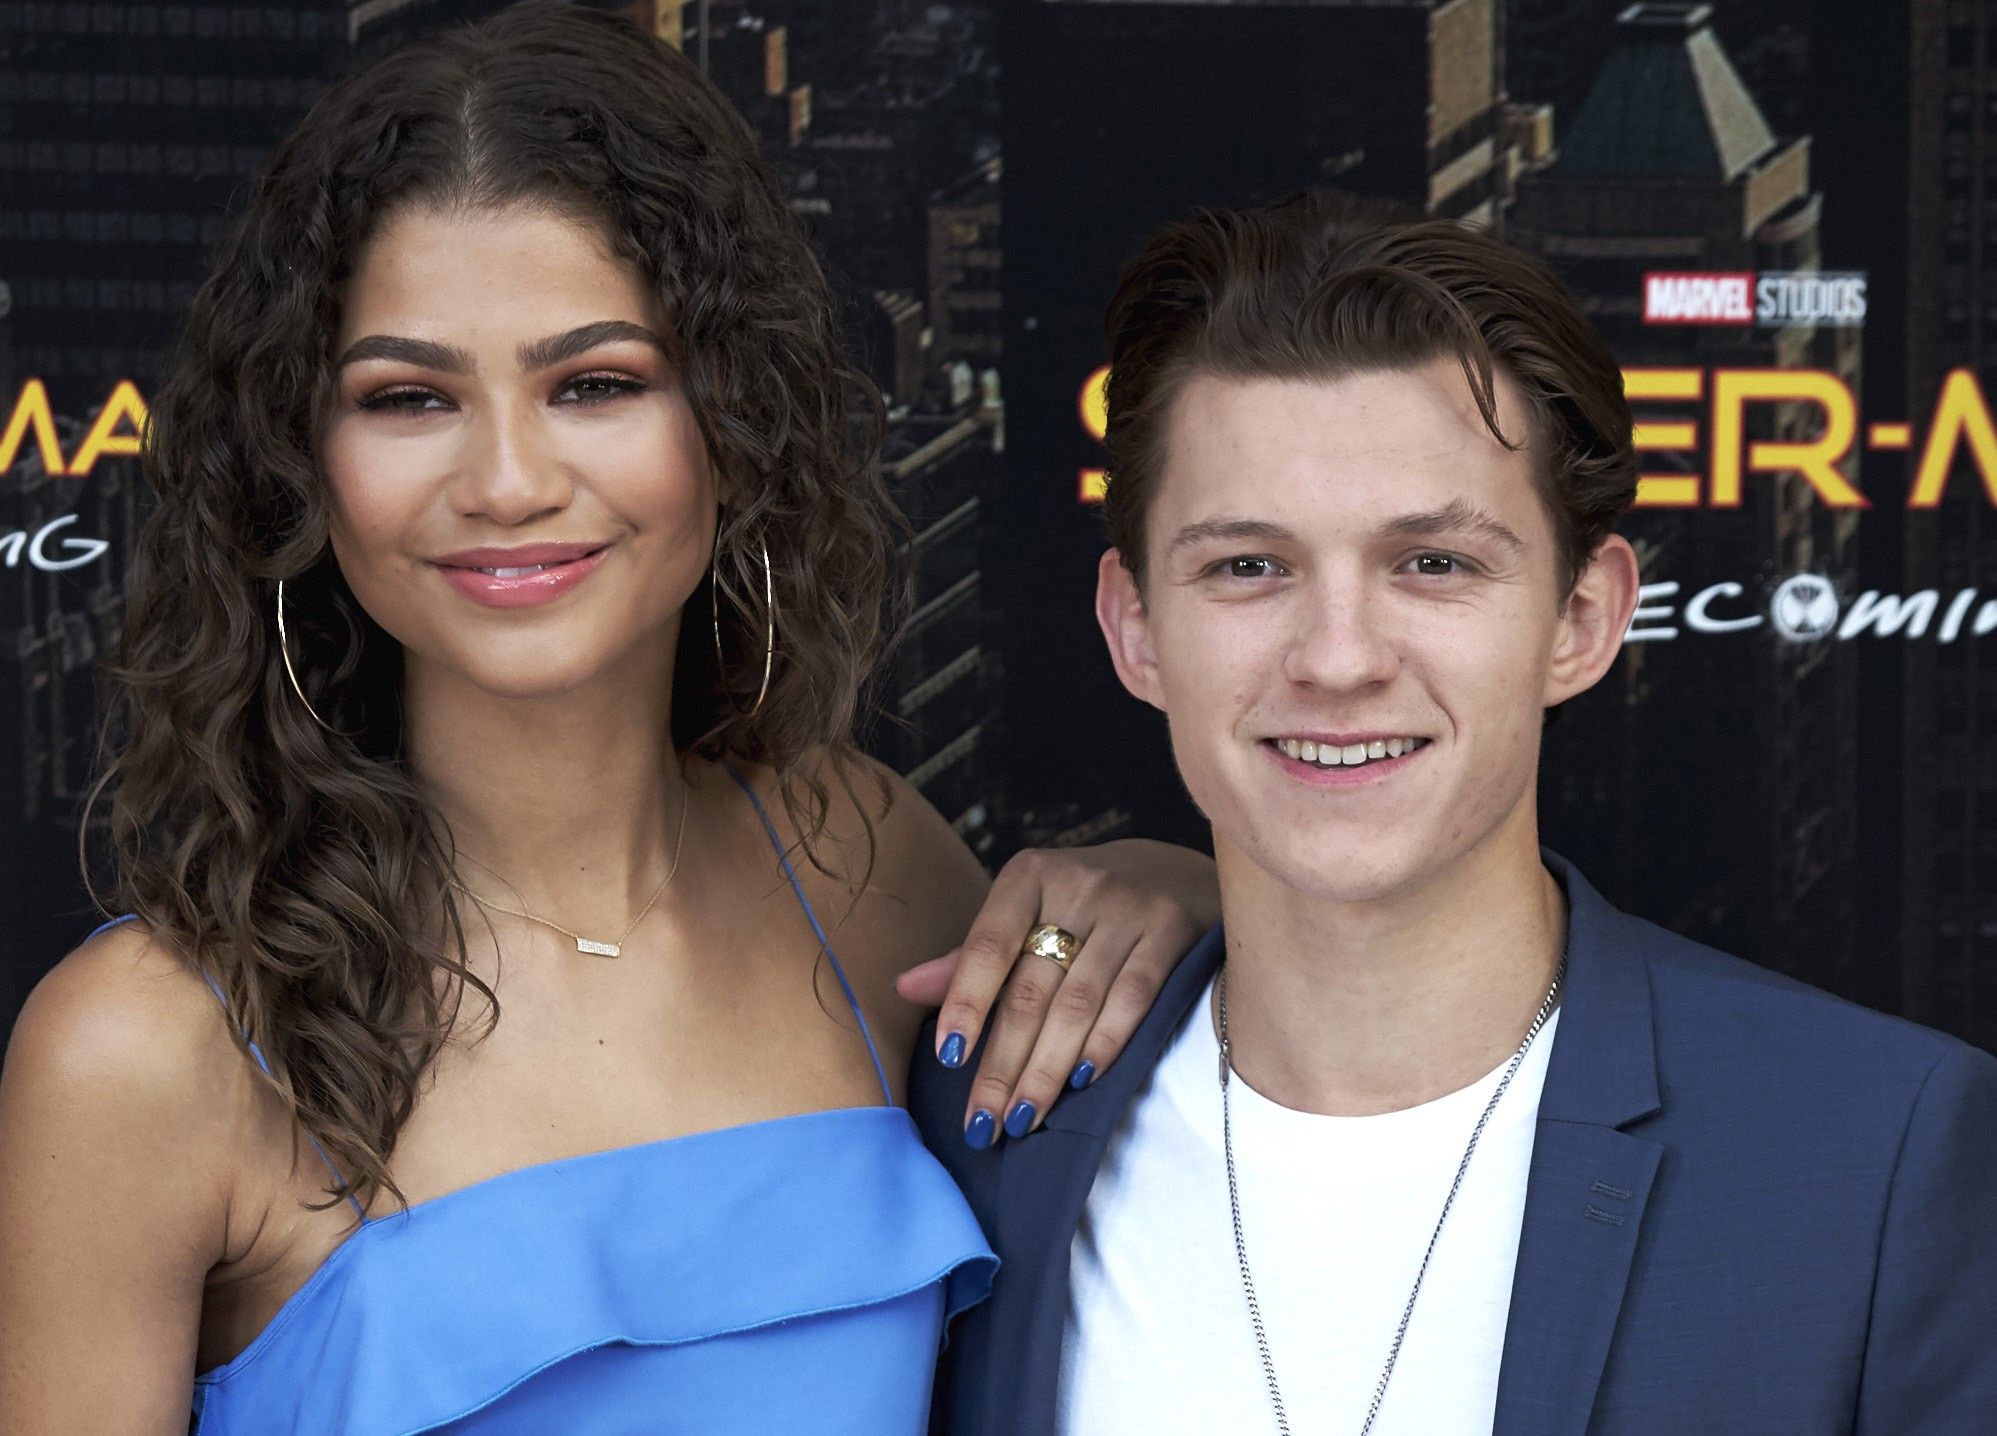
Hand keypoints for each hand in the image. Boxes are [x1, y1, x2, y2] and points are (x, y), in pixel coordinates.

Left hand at [895, 839, 1218, 1146]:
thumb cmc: (1084, 906)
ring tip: (1022, 1118)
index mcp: (1028, 876)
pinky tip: (1081, 1082)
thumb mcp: (1029, 912)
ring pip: (1077, 1004)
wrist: (1177, 873)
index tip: (948, 1057)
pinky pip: (1133, 999)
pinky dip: (1104, 1044)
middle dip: (1002, 1063)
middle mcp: (1078, 884)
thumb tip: (905, 988)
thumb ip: (975, 956)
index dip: (965, 1003)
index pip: (988, 946)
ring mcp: (1128, 906)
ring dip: (1046, 1069)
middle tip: (982, 1123)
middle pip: (1030, 989)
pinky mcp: (1172, 930)